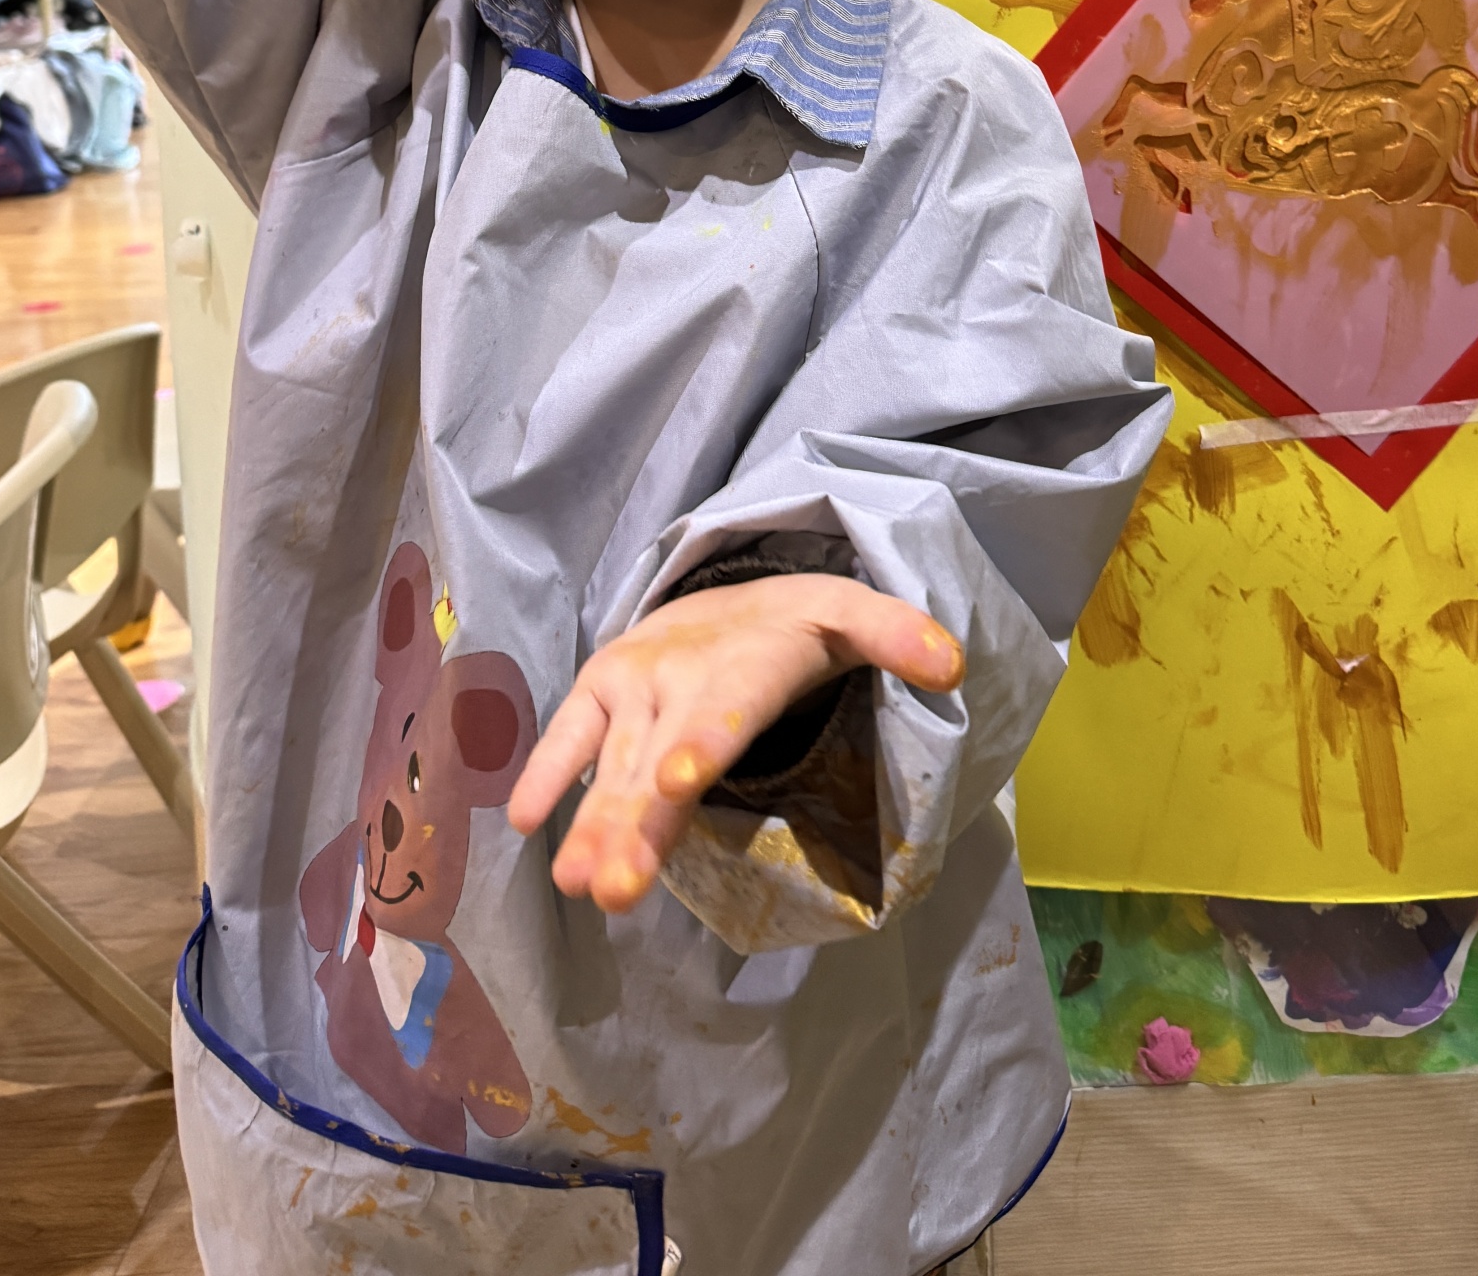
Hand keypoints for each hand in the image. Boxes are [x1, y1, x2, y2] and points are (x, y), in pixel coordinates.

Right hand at [509, 571, 963, 913]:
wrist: (720, 588)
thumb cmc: (792, 624)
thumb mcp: (850, 615)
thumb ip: (896, 636)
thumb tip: (954, 665)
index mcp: (743, 666)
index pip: (725, 713)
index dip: (701, 747)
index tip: (679, 782)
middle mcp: (679, 676)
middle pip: (659, 761)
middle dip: (635, 823)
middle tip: (614, 889)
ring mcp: (632, 683)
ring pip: (613, 765)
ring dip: (592, 824)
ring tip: (576, 884)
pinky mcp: (597, 690)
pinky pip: (569, 733)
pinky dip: (547, 772)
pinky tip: (524, 822)